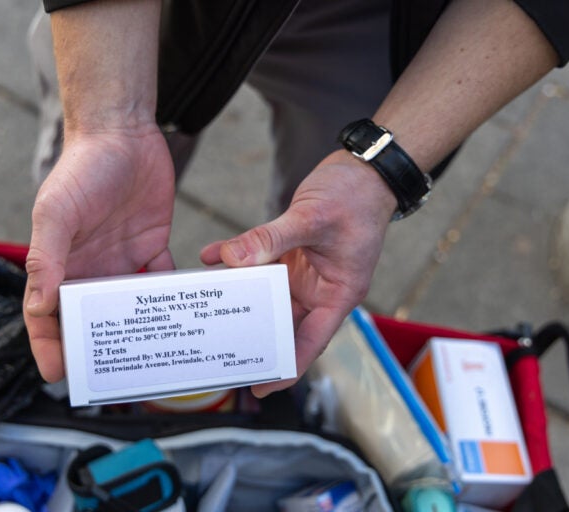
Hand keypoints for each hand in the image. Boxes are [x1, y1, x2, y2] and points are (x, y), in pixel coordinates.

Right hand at [24, 125, 175, 381]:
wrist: (122, 133)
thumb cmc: (80, 169)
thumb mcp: (56, 212)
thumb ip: (45, 258)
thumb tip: (40, 307)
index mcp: (59, 266)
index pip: (48, 315)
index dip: (50, 346)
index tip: (60, 375)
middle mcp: (89, 269)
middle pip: (92, 319)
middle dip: (101, 349)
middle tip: (117, 378)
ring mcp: (121, 262)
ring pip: (129, 308)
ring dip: (140, 331)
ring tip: (156, 359)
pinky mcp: (152, 248)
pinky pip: (162, 283)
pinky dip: (171, 301)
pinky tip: (186, 319)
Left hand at [201, 150, 396, 396]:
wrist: (361, 168)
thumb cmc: (356, 196)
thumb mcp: (313, 217)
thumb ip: (272, 238)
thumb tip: (232, 258)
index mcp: (338, 293)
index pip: (311, 341)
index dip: (288, 367)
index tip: (262, 387)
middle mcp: (319, 288)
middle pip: (283, 323)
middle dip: (254, 337)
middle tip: (221, 353)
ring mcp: (302, 271)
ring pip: (265, 294)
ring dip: (239, 298)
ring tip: (207, 312)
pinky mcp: (288, 252)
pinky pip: (256, 259)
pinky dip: (234, 258)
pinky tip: (211, 257)